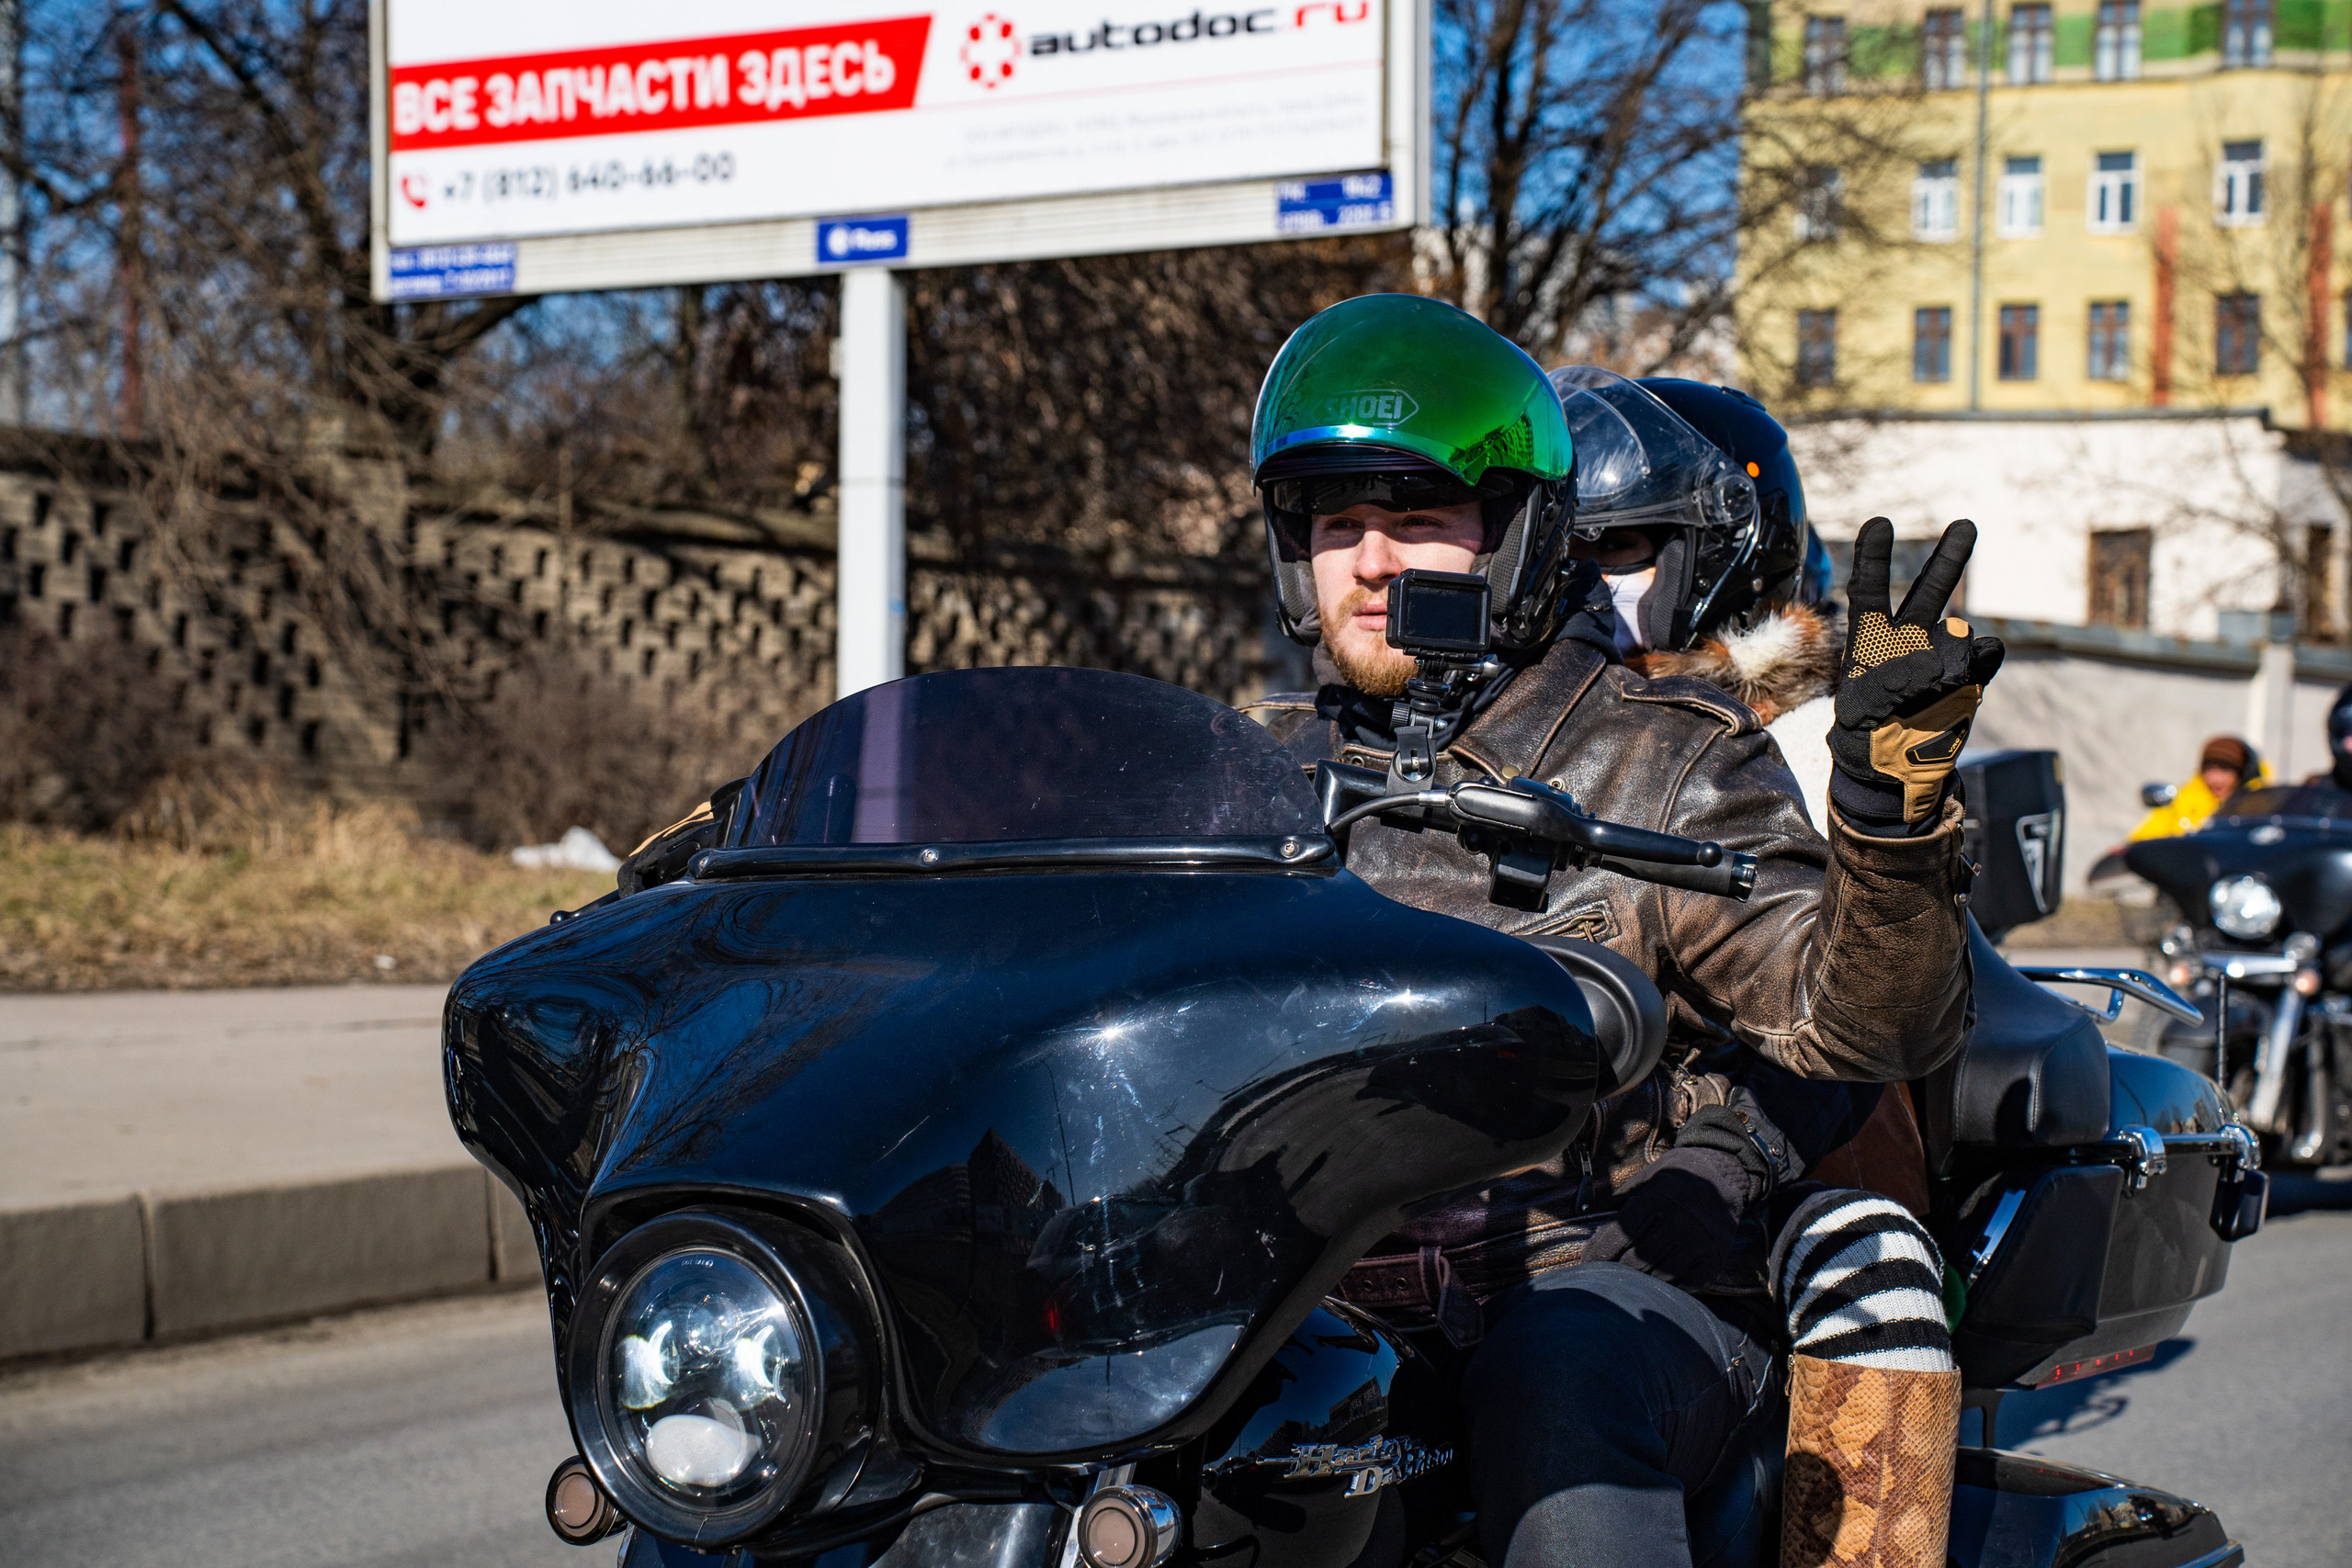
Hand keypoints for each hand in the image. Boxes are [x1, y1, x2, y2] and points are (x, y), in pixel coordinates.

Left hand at [1582, 1145, 1757, 1290]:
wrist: (1720, 1176)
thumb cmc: (1672, 1182)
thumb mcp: (1643, 1182)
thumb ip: (1616, 1203)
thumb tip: (1585, 1221)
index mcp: (1656, 1200)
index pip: (1619, 1236)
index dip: (1599, 1253)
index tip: (1589, 1263)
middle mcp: (1679, 1221)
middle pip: (1637, 1260)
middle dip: (1618, 1270)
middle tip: (1609, 1275)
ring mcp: (1699, 1243)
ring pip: (1660, 1276)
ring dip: (1642, 1281)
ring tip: (1632, 1281)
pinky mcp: (1714, 1259)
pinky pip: (1686, 1285)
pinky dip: (1670, 1287)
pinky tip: (1659, 1281)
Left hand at [1829, 519, 2005, 827]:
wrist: (1893, 773)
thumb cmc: (1867, 739)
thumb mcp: (1864, 716)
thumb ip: (1896, 680)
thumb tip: (1948, 645)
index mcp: (1870, 644)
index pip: (1871, 592)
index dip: (1874, 558)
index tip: (1881, 523)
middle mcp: (1908, 644)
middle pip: (1927, 595)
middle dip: (1948, 562)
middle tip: (1966, 524)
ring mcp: (1942, 660)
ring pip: (1958, 630)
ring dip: (1959, 636)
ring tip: (1945, 672)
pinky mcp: (1969, 680)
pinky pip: (1981, 660)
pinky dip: (1980, 660)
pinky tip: (1969, 670)